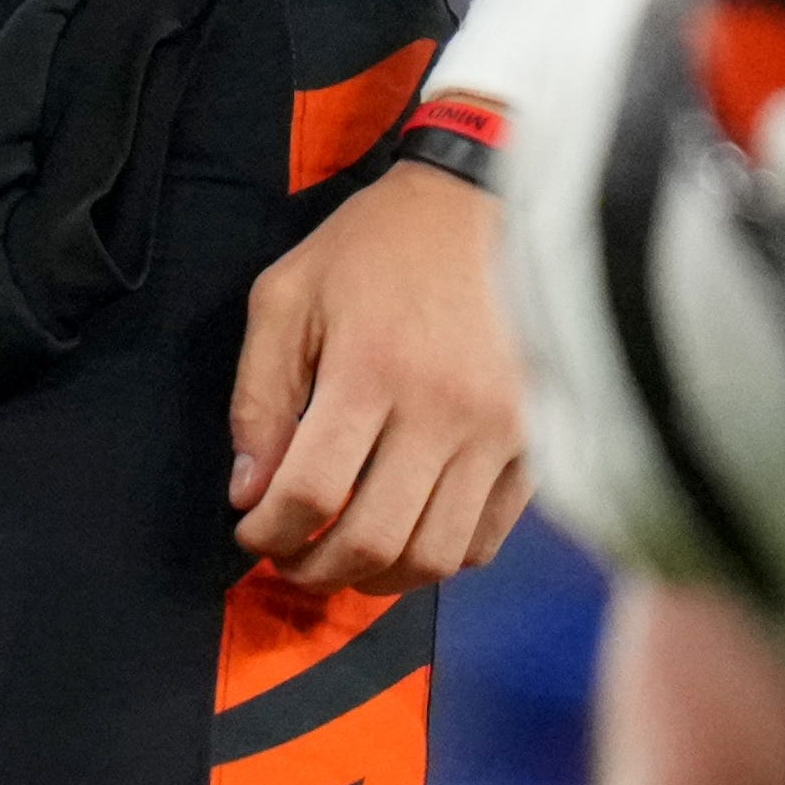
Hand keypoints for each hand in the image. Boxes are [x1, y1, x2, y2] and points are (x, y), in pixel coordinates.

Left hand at [235, 157, 532, 592]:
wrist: (482, 204)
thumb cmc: (374, 248)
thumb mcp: (286, 298)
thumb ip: (257, 397)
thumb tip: (248, 492)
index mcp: (371, 368)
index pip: (309, 493)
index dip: (267, 533)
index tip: (250, 531)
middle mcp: (443, 410)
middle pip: (371, 542)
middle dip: (312, 570)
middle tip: (287, 559)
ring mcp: (499, 432)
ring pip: (432, 556)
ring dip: (375, 579)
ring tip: (343, 560)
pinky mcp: (535, 442)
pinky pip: (486, 538)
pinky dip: (438, 558)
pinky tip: (405, 535)